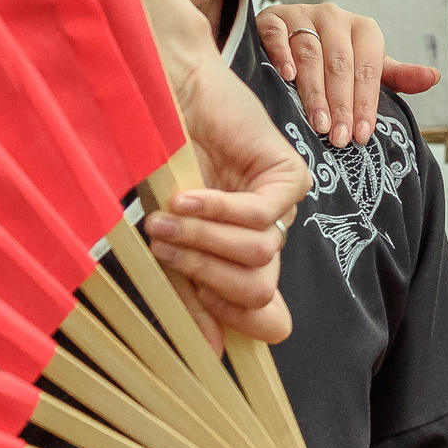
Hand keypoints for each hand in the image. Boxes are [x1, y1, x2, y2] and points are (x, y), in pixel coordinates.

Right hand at [111, 0, 309, 346]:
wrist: (163, 94)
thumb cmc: (158, 159)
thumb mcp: (165, 236)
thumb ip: (188, 289)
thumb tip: (213, 353)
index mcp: (238, 256)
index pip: (262, 315)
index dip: (232, 319)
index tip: (192, 303)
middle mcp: (266, 236)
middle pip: (258, 292)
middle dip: (203, 274)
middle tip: (161, 244)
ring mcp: (281, 206)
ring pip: (261, 255)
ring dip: (203, 240)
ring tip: (165, 216)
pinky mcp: (289, 174)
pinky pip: (261, 215)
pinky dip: (217, 211)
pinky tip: (184, 195)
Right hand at [256, 2, 440, 148]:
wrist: (293, 36)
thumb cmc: (336, 60)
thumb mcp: (368, 69)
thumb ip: (398, 76)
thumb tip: (434, 77)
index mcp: (363, 28)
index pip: (368, 67)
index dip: (366, 102)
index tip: (362, 135)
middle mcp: (334, 17)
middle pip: (340, 63)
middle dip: (341, 104)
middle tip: (340, 138)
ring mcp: (302, 15)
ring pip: (310, 53)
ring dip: (315, 91)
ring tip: (318, 123)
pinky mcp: (274, 17)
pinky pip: (277, 33)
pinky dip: (282, 53)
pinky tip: (286, 77)